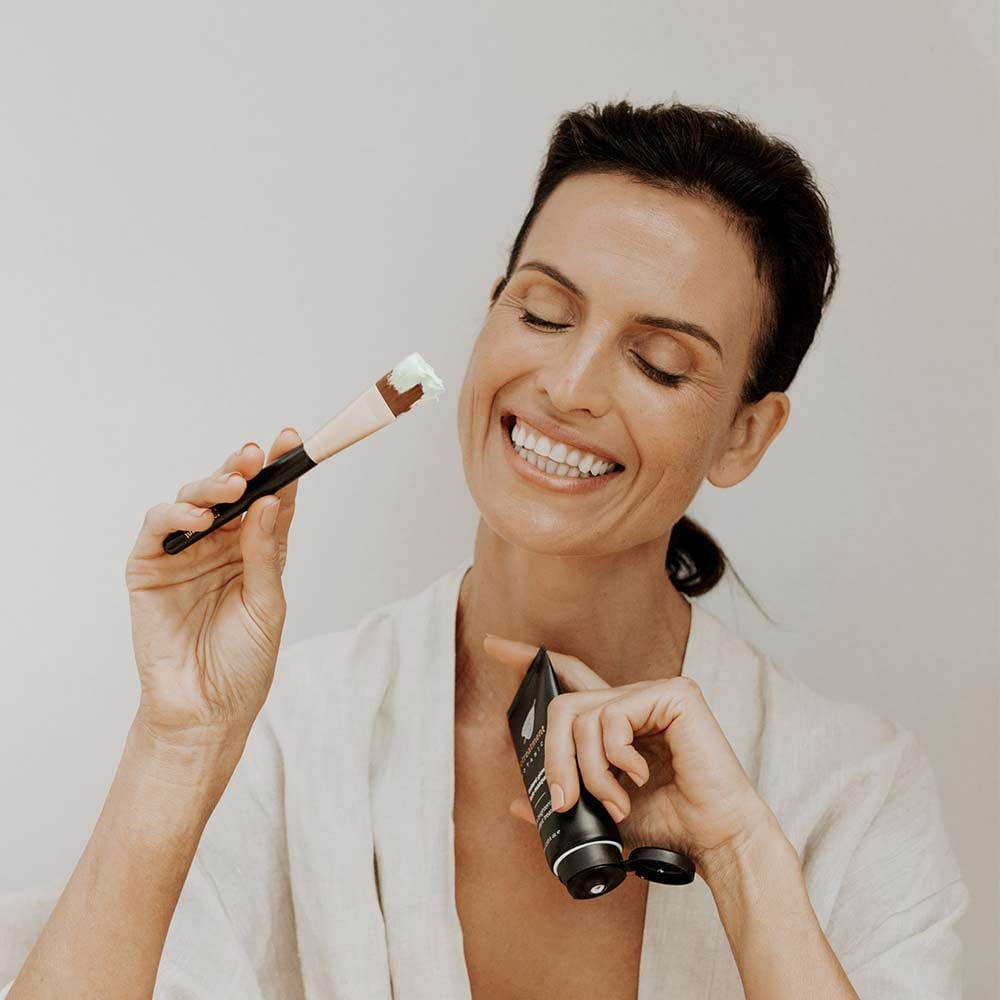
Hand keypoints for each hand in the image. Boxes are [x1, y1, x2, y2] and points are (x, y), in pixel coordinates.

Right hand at [125, 429, 301, 750]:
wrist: (206, 710)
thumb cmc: (243, 662)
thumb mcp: (267, 604)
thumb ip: (266, 553)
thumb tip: (270, 502)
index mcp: (256, 551)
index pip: (268, 502)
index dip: (280, 471)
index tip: (293, 442)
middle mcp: (220, 545)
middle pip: (231, 494)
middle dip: (243, 470)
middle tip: (257, 455)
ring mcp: (184, 553)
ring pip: (194, 501)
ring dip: (212, 487)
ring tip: (232, 486)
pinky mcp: (149, 567)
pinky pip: (158, 527)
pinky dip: (175, 515)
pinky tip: (198, 518)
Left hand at [483, 635, 779, 877]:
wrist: (714, 841)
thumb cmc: (670, 825)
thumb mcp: (603, 814)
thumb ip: (565, 801)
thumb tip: (517, 804)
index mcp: (619, 721)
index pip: (570, 676)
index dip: (531, 658)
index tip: (494, 644)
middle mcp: (634, 700)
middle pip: (564, 704)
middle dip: (552, 756)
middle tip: (562, 800)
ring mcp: (655, 693)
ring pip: (581, 715)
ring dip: (588, 771)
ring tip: (614, 801)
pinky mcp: (674, 695)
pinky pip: (613, 717)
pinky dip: (615, 757)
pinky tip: (640, 777)